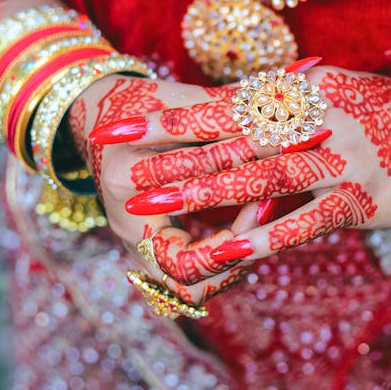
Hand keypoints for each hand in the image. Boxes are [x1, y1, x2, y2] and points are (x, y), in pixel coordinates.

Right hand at [70, 72, 256, 305]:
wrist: (98, 113)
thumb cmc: (146, 99)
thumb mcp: (184, 101)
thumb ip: (231, 110)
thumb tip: (292, 104)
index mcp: (128, 182)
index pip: (181, 253)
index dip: (233, 242)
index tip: (261, 207)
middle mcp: (126, 221)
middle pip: (184, 285)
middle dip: (233, 265)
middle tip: (263, 232)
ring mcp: (134, 238)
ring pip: (184, 290)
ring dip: (225, 271)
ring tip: (255, 238)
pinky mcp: (146, 241)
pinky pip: (181, 275)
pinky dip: (215, 264)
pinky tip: (241, 237)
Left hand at [91, 65, 390, 275]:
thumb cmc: (386, 115)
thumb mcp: (334, 92)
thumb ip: (286, 99)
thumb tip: (235, 102)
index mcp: (304, 92)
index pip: (225, 105)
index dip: (170, 117)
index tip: (120, 125)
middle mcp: (316, 120)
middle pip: (234, 138)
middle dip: (172, 153)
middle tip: (119, 167)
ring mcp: (339, 160)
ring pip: (262, 177)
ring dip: (205, 189)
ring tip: (155, 202)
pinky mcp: (360, 200)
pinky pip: (306, 220)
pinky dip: (266, 234)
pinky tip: (227, 248)